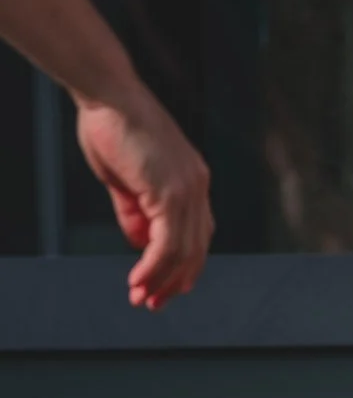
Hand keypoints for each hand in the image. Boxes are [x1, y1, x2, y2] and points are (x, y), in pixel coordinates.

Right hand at [74, 84, 212, 309]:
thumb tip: (140, 244)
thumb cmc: (112, 127)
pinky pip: (167, 244)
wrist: (108, 94)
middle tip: (154, 302)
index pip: (198, 235)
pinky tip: (139, 280)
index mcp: (193, 181)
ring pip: (183, 252)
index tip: (165, 286)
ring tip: (142, 297)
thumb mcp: (126, 180)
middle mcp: (198, 187)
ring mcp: (189, 189)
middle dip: (174, 281)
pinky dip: (153, 267)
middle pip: (196, 249)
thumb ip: (136, 212)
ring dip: (161, 279)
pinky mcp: (172, 192)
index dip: (183, 266)